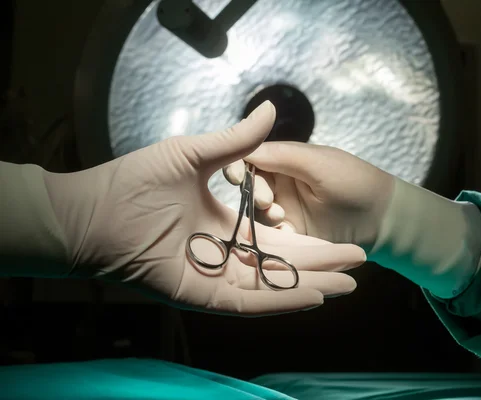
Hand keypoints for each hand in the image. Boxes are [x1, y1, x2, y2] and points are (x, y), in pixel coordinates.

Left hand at [43, 102, 364, 315]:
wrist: (95, 210)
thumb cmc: (136, 181)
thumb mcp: (194, 154)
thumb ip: (236, 140)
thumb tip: (272, 109)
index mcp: (226, 223)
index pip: (278, 237)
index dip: (310, 240)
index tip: (342, 238)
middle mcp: (226, 253)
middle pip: (283, 264)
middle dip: (322, 265)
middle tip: (358, 262)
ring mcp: (217, 277)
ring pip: (272, 285)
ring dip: (311, 286)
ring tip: (349, 286)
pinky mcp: (204, 295)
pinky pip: (249, 301)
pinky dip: (281, 300)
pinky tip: (314, 297)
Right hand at [223, 140, 480, 298]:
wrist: (383, 220)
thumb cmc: (355, 183)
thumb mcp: (319, 164)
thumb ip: (283, 155)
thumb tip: (244, 145)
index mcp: (285, 160)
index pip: (249, 157)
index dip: (238, 166)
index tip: (236, 176)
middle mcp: (280, 184)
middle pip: (248, 186)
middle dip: (253, 193)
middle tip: (269, 203)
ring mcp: (283, 211)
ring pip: (254, 212)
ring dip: (261, 215)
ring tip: (281, 218)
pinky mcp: (289, 236)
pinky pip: (268, 235)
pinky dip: (268, 236)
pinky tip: (282, 235)